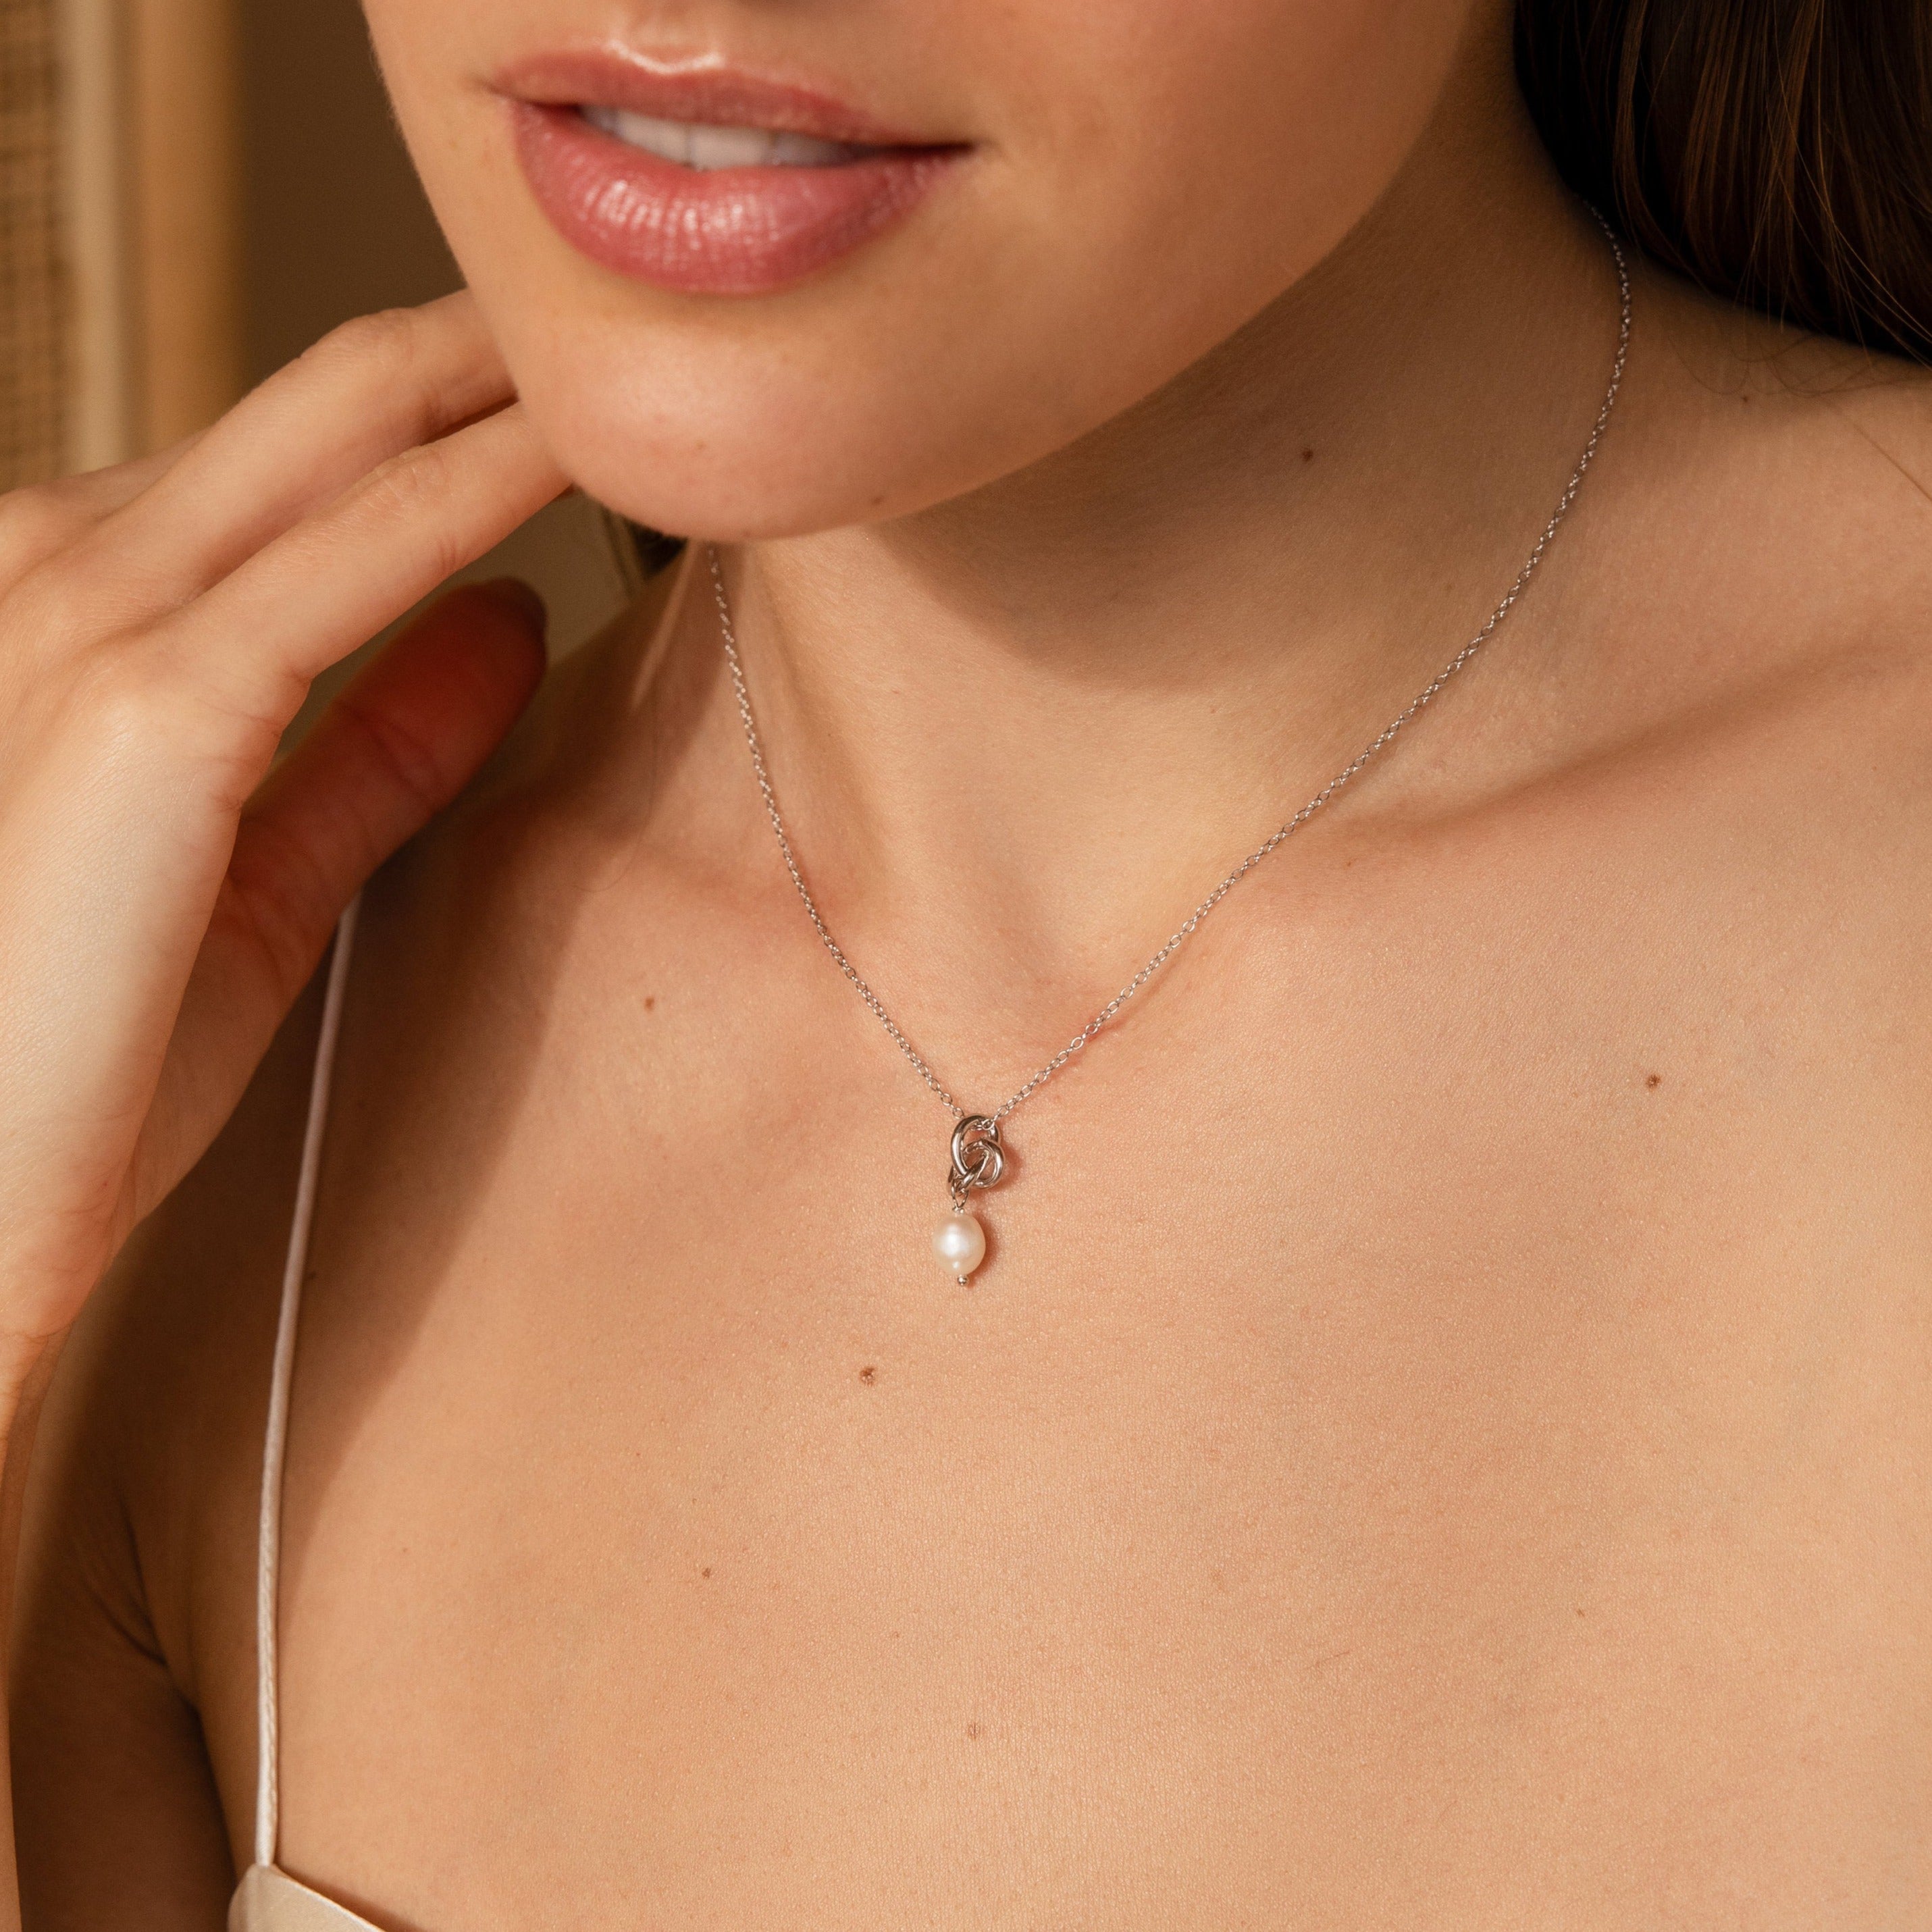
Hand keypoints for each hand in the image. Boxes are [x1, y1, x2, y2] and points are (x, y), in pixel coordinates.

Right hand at [0, 291, 567, 1390]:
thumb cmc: (85, 1055)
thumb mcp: (272, 867)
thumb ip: (385, 736)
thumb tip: (507, 615)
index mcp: (78, 599)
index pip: (300, 457)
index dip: (452, 409)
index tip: (581, 395)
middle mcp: (63, 564)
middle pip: (329, 398)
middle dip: (488, 350)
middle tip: (641, 341)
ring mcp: (90, 615)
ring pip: (350, 433)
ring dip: (505, 387)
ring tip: (649, 371)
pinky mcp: (149, 702)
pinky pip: (364, 554)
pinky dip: (488, 486)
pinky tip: (586, 454)